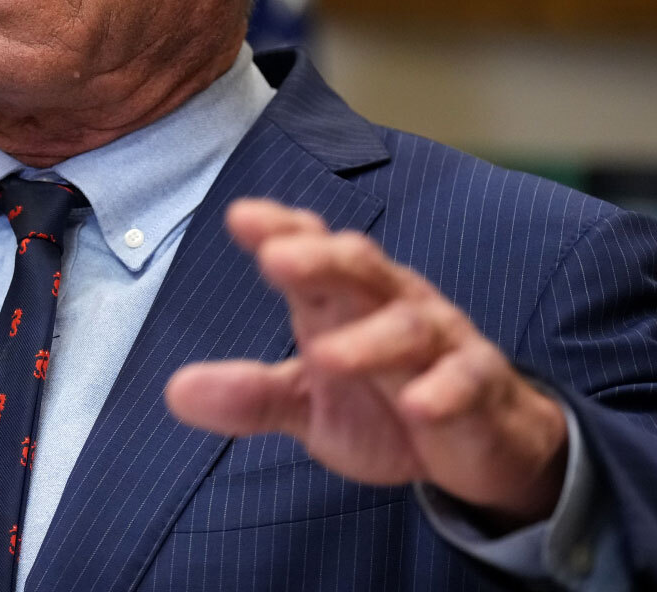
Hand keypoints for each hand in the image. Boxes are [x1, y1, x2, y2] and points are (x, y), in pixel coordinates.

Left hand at [164, 199, 568, 526]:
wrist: (482, 440)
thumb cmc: (385, 401)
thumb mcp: (308, 404)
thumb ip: (250, 394)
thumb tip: (173, 391)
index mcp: (340, 299)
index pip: (311, 249)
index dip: (282, 229)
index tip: (242, 217)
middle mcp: (390, 303)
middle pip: (359, 267)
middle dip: (320, 258)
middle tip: (276, 257)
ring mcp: (439, 341)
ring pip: (407, 327)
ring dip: (369, 341)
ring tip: (326, 356)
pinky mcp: (480, 384)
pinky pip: (465, 380)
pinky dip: (444, 390)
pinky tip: (418, 405)